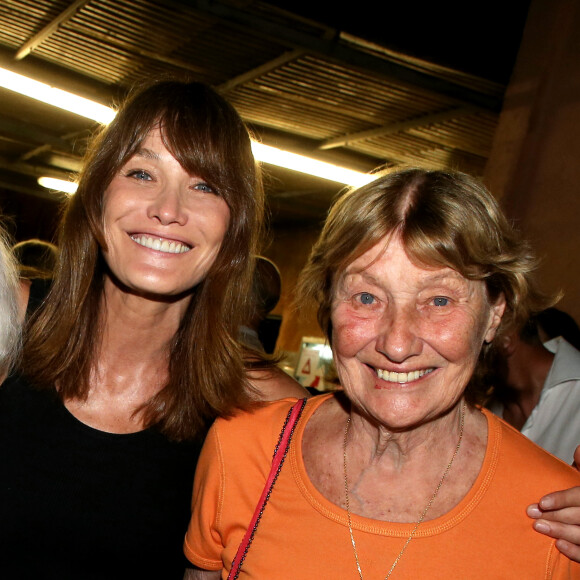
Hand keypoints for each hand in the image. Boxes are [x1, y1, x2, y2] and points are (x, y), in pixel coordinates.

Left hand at [527, 446, 579, 561]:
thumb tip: (578, 450)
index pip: (579, 496)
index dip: (562, 499)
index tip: (542, 502)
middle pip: (579, 516)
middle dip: (555, 516)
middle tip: (532, 515)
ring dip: (560, 532)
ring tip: (538, 527)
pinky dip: (576, 552)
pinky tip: (559, 546)